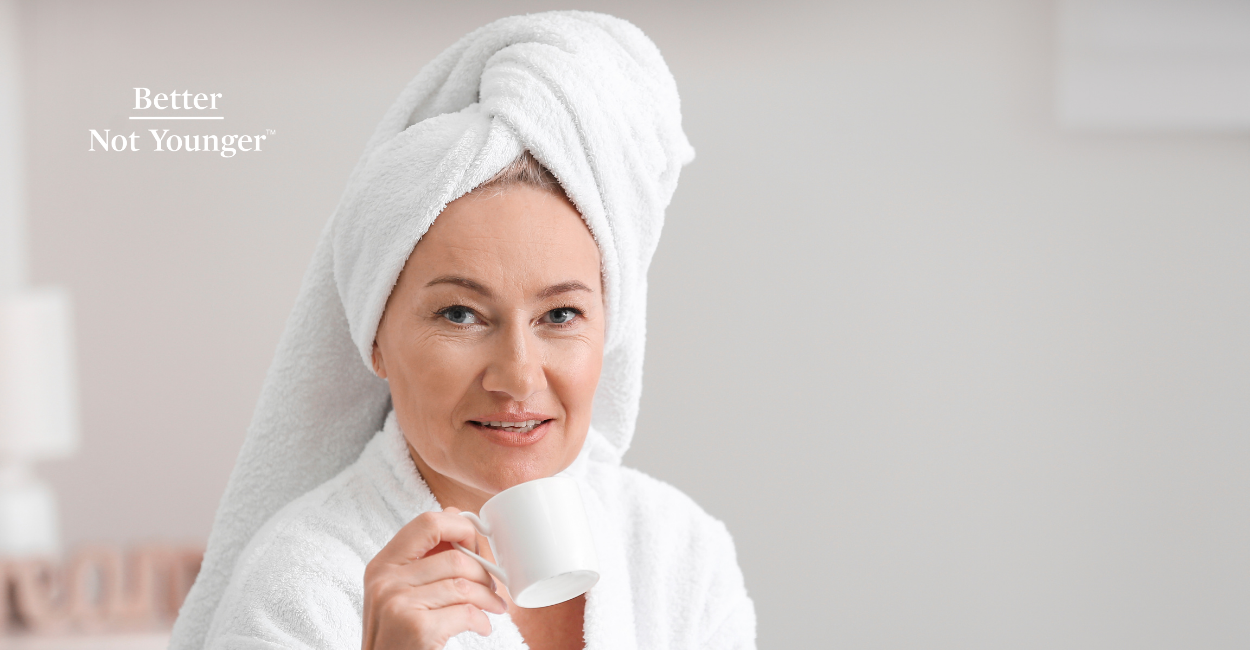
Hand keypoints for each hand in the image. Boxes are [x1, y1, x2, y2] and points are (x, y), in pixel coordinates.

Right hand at [362, 508, 507, 649]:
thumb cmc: (397, 636)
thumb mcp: (396, 593)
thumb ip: (421, 564)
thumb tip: (462, 527)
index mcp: (382, 565)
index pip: (427, 522)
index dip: (461, 528)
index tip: (475, 547)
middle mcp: (385, 580)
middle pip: (455, 557)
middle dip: (483, 571)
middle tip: (491, 586)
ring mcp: (399, 603)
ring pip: (464, 585)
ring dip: (488, 597)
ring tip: (493, 606)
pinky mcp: (417, 628)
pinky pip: (466, 612)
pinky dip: (482, 620)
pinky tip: (482, 626)